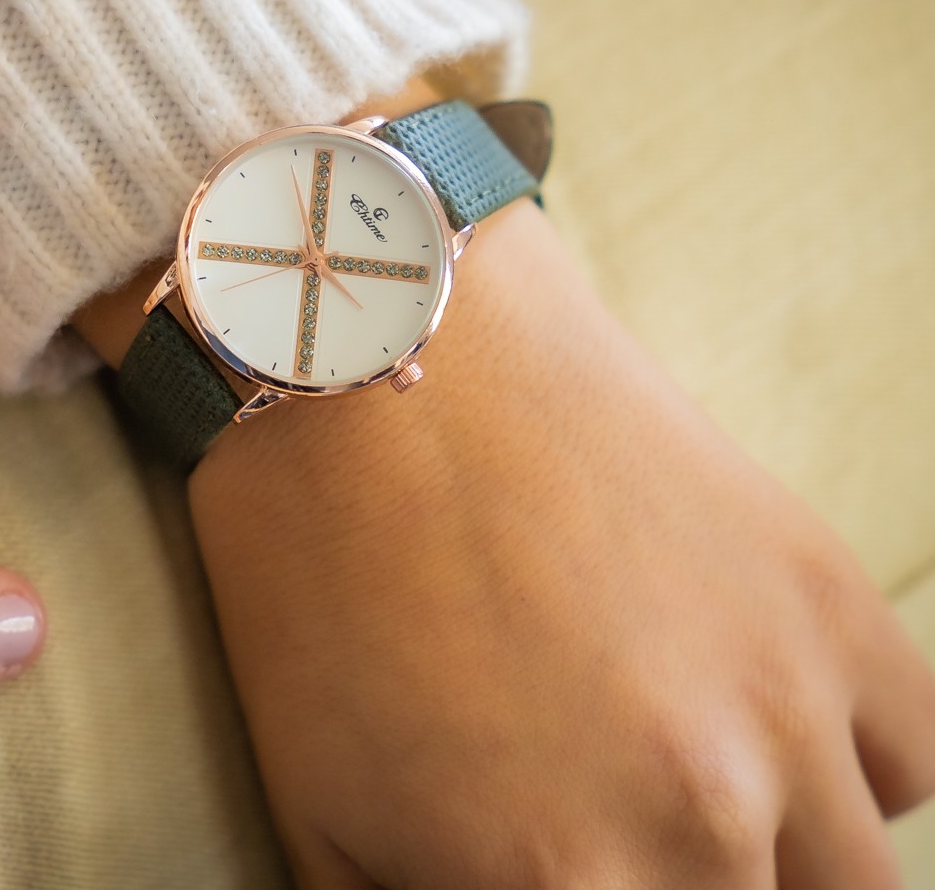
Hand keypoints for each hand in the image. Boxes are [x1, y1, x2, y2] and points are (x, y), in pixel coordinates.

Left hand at [187, 200, 934, 888]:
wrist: (393, 359)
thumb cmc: (320, 568)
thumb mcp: (322, 803)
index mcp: (567, 883)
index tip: (562, 876)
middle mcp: (703, 815)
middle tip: (602, 837)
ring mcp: (786, 699)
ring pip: (849, 885)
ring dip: (771, 864)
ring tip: (680, 797)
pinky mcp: (827, 597)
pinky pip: (903, 757)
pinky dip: (843, 771)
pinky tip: (757, 725)